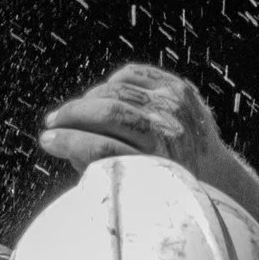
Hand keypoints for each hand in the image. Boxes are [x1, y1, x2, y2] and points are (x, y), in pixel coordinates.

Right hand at [38, 61, 233, 183]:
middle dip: (72, 115)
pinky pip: (132, 73)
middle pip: (110, 113)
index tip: (46, 139)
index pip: (103, 148)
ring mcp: (177, 106)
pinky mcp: (179, 87)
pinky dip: (111, 83)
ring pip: (117, 90)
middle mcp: (171, 133)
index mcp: (157, 165)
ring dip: (86, 99)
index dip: (68, 141)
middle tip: (51, 122)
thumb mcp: (129, 186)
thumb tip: (59, 141)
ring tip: (70, 112)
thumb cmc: (158, 183)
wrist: (212, 173)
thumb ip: (96, 166)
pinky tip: (101, 97)